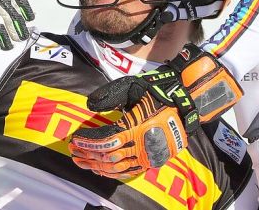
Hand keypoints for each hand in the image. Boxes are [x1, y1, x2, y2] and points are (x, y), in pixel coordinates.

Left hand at [69, 44, 241, 178]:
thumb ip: (109, 96)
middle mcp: (143, 144)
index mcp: (136, 126)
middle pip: (108, 156)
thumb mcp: (131, 86)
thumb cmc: (157, 91)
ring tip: (83, 161)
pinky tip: (102, 168)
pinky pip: (129, 172)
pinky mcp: (154, 160)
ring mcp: (149, 155)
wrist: (186, 102)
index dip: (87, 141)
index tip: (74, 138)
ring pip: (117, 167)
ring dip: (97, 166)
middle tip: (73, 151)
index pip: (105, 139)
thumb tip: (89, 106)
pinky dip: (113, 172)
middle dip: (87, 155)